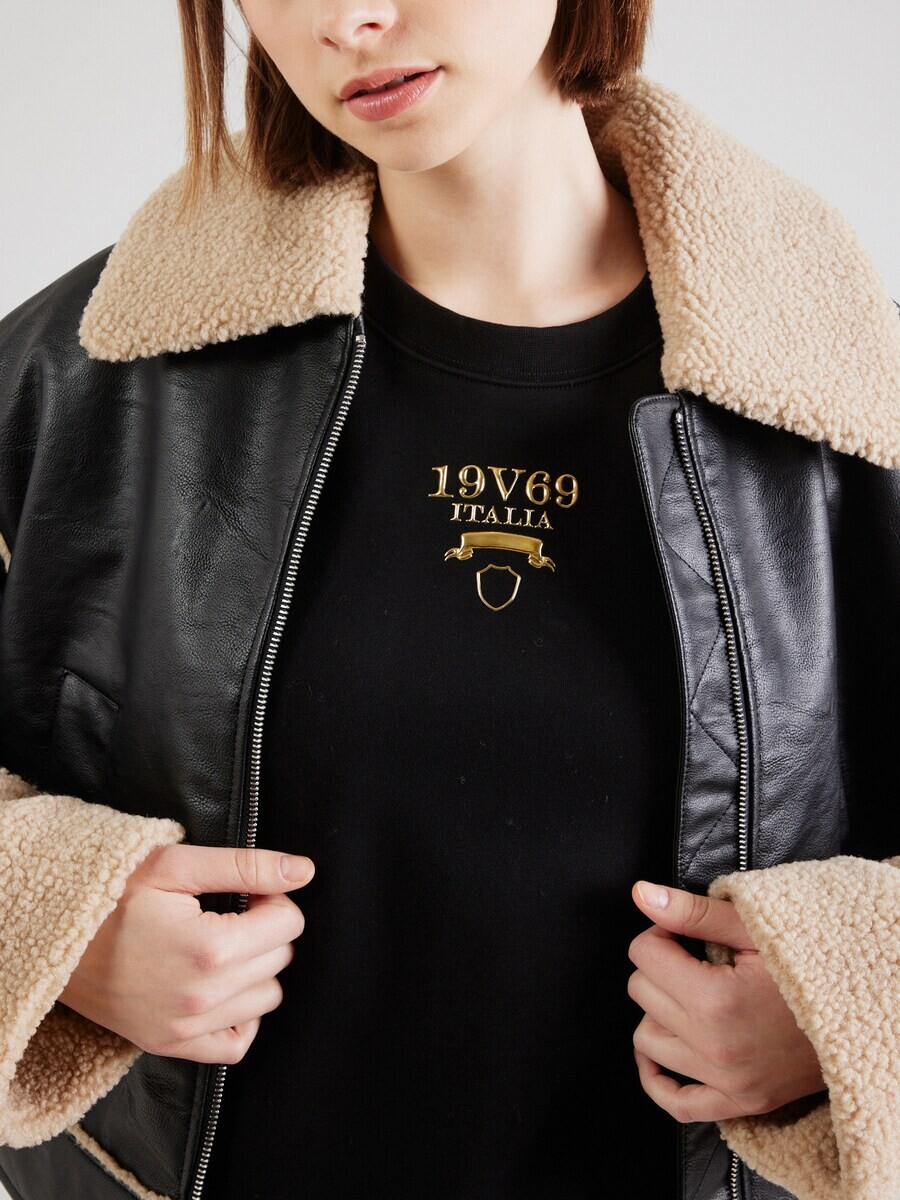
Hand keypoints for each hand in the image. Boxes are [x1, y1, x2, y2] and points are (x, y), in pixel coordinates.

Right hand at [57, 844, 314, 1064]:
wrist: (55, 935)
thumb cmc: (114, 892)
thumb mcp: (177, 865)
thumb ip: (246, 867)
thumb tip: (304, 871)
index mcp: (209, 948)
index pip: (288, 922)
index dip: (273, 897)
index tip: (247, 891)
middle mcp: (202, 997)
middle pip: (280, 958)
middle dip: (265, 929)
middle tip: (230, 911)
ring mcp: (186, 1028)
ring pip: (267, 998)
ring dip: (256, 969)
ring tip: (220, 944)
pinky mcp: (171, 1045)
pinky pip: (237, 1044)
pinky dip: (241, 1016)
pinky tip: (222, 986)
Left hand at [626, 880, 826, 1122]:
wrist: (859, 1015)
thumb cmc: (807, 964)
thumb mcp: (751, 929)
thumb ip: (691, 912)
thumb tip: (641, 895)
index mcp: (716, 999)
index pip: (644, 955)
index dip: (659, 934)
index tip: (683, 935)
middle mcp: (715, 1047)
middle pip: (641, 993)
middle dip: (660, 968)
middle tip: (693, 959)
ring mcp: (726, 1081)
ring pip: (646, 1040)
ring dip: (659, 1013)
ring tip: (691, 996)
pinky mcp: (738, 1103)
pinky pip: (675, 1102)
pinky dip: (657, 1077)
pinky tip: (662, 1051)